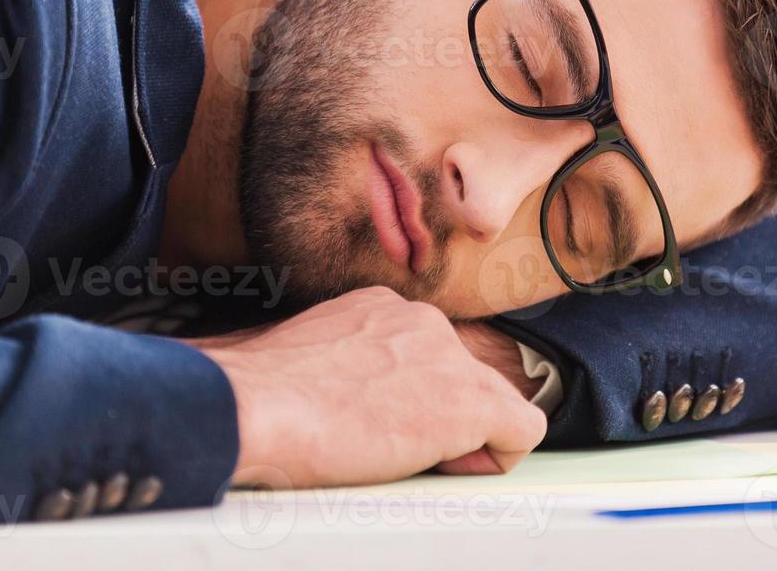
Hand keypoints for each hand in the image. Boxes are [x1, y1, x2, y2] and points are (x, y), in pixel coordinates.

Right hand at [190, 287, 545, 487]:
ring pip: (493, 402)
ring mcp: (448, 357)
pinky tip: (450, 468)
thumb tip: (328, 392)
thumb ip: (336, 364)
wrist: (254, 405)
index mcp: (382, 309)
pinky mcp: (466, 401)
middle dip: (438, 418)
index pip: (427, 355)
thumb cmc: (256, 394)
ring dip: (461, 439)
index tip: (374, 425)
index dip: (410, 401)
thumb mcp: (301, 357)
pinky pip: (522, 429)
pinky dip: (496, 457)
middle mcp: (422, 320)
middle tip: (389, 448)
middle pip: (462, 376)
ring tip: (407, 460)